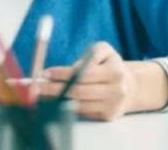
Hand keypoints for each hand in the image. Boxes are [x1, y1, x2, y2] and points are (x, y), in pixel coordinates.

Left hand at [41, 42, 167, 120]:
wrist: (130, 86)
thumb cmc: (111, 65)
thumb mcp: (104, 50)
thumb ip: (89, 55)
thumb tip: (70, 69)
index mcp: (114, 73)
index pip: (83, 75)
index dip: (62, 74)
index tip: (45, 73)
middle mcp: (116, 91)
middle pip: (78, 92)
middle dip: (54, 89)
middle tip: (37, 86)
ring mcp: (112, 106)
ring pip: (78, 104)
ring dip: (56, 99)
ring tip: (41, 93)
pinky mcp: (107, 116)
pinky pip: (82, 111)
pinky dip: (66, 106)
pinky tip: (55, 99)